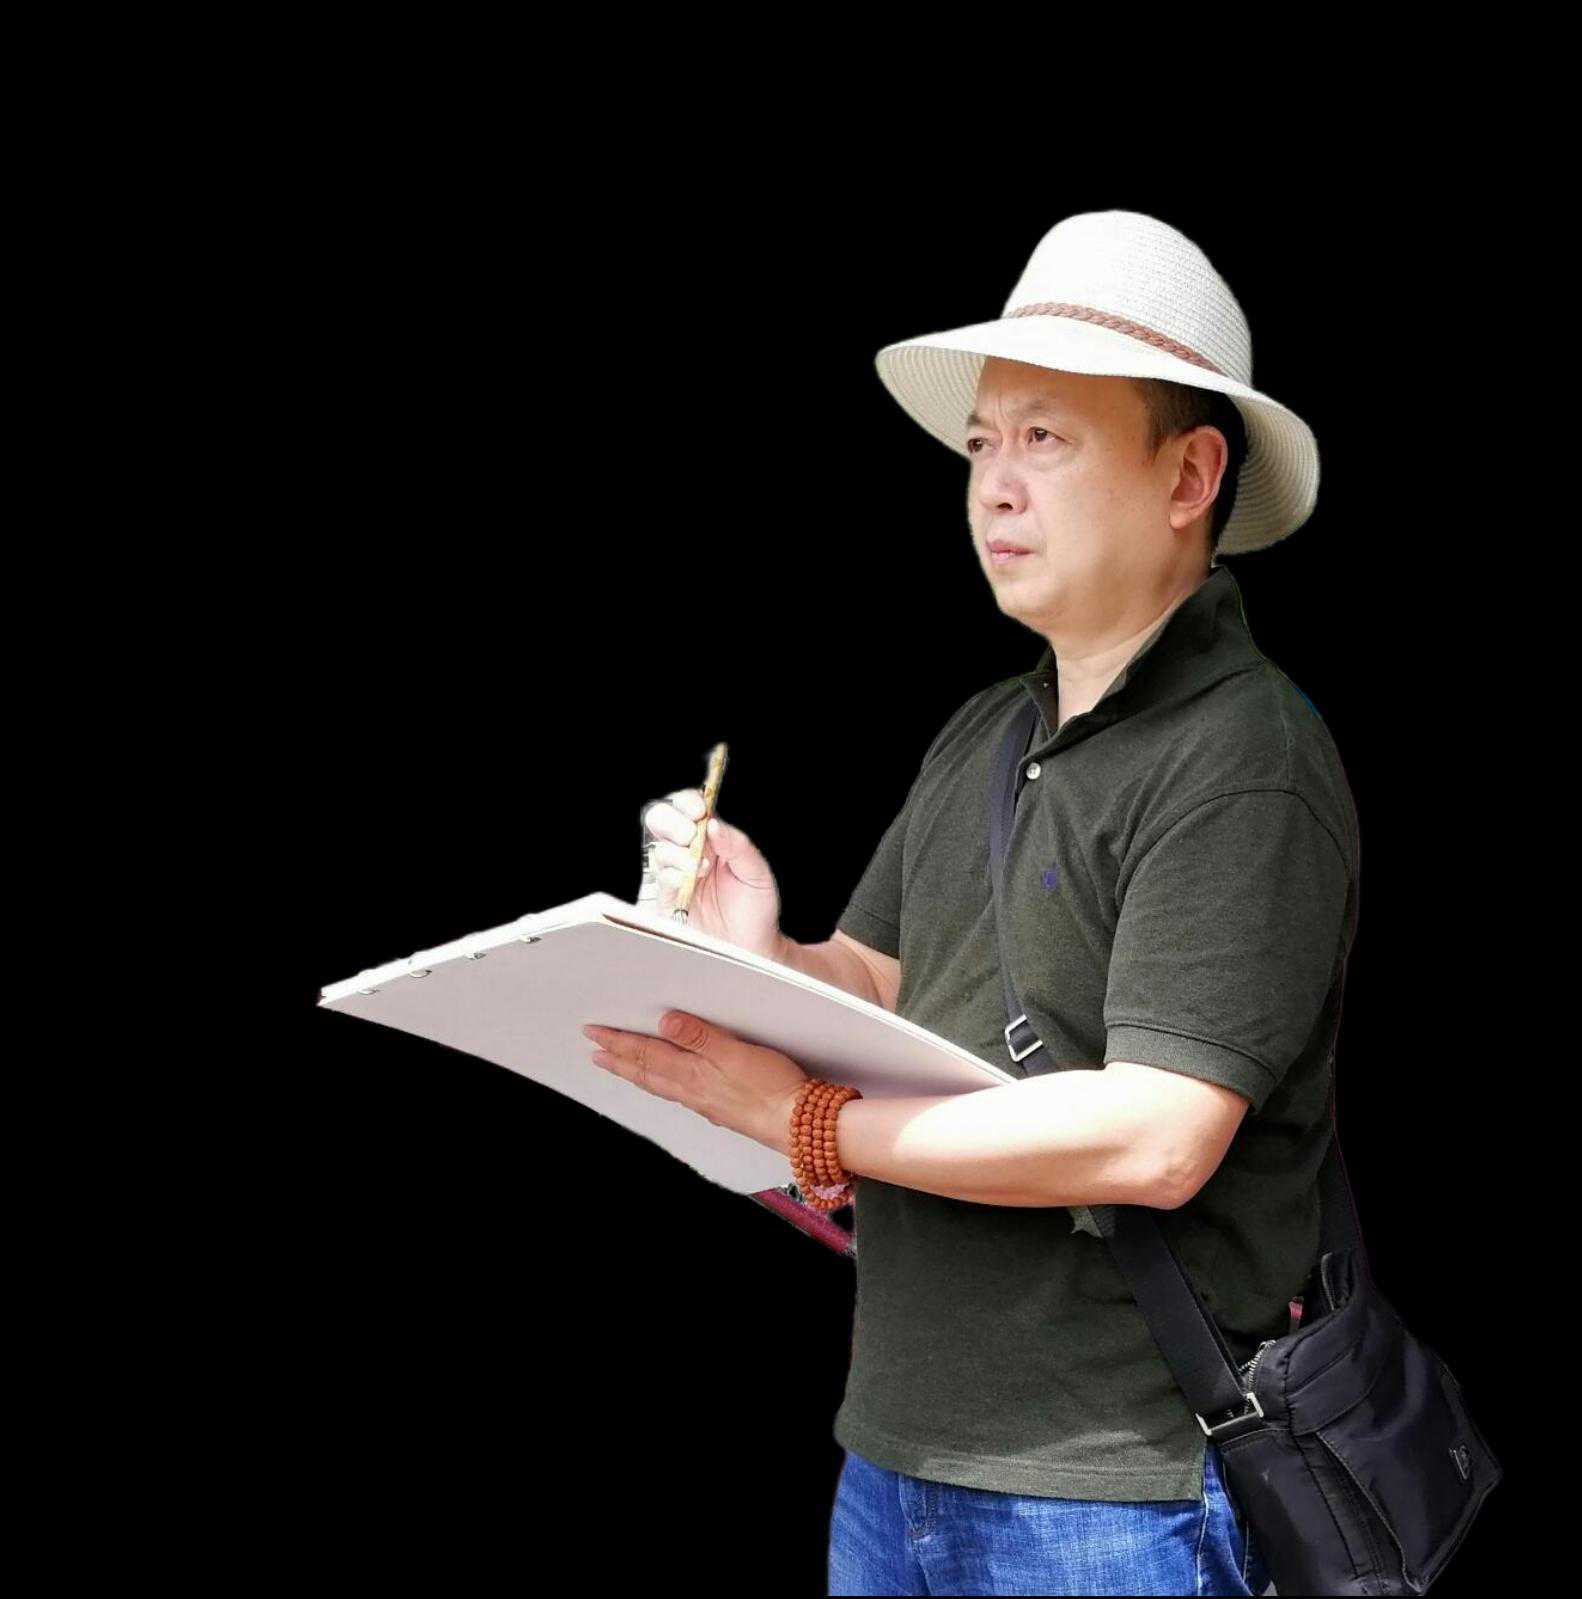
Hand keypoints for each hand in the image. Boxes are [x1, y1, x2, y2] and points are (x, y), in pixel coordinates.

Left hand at [581, 1010, 807, 1154]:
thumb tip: (665, 1022)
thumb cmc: (772, 1088)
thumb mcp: (736, 1053)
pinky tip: (665, 1086)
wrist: (797, 1124)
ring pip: (659, 1085)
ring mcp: (704, 1102)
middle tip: (594, 1053)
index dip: (618, 1042)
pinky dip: (660, 1086)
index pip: (646, 1053)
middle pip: (646, 1072)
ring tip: (619, 1067)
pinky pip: (677, 1094)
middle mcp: (692, 1090)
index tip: (594, 1034)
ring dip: (635, 1074)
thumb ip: (700, 1036)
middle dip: (618, 1060)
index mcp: (692, 1072)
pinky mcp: (719, 1108)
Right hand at [639, 790, 784, 960]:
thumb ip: (737, 845)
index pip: (689, 807)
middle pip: (661, 820)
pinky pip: (659, 879)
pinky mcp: (667, 898)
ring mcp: (675, 873)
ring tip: (701, 869)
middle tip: (690, 834)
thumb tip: (713, 823)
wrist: (750, 945)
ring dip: (677, 853)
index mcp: (711, 837)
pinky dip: (671, 876)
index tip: (698, 811)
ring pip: (659, 848)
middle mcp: (688, 851)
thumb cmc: (755, 906)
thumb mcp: (756, 872)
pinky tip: (687, 882)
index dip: (688, 803)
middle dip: (672, 821)